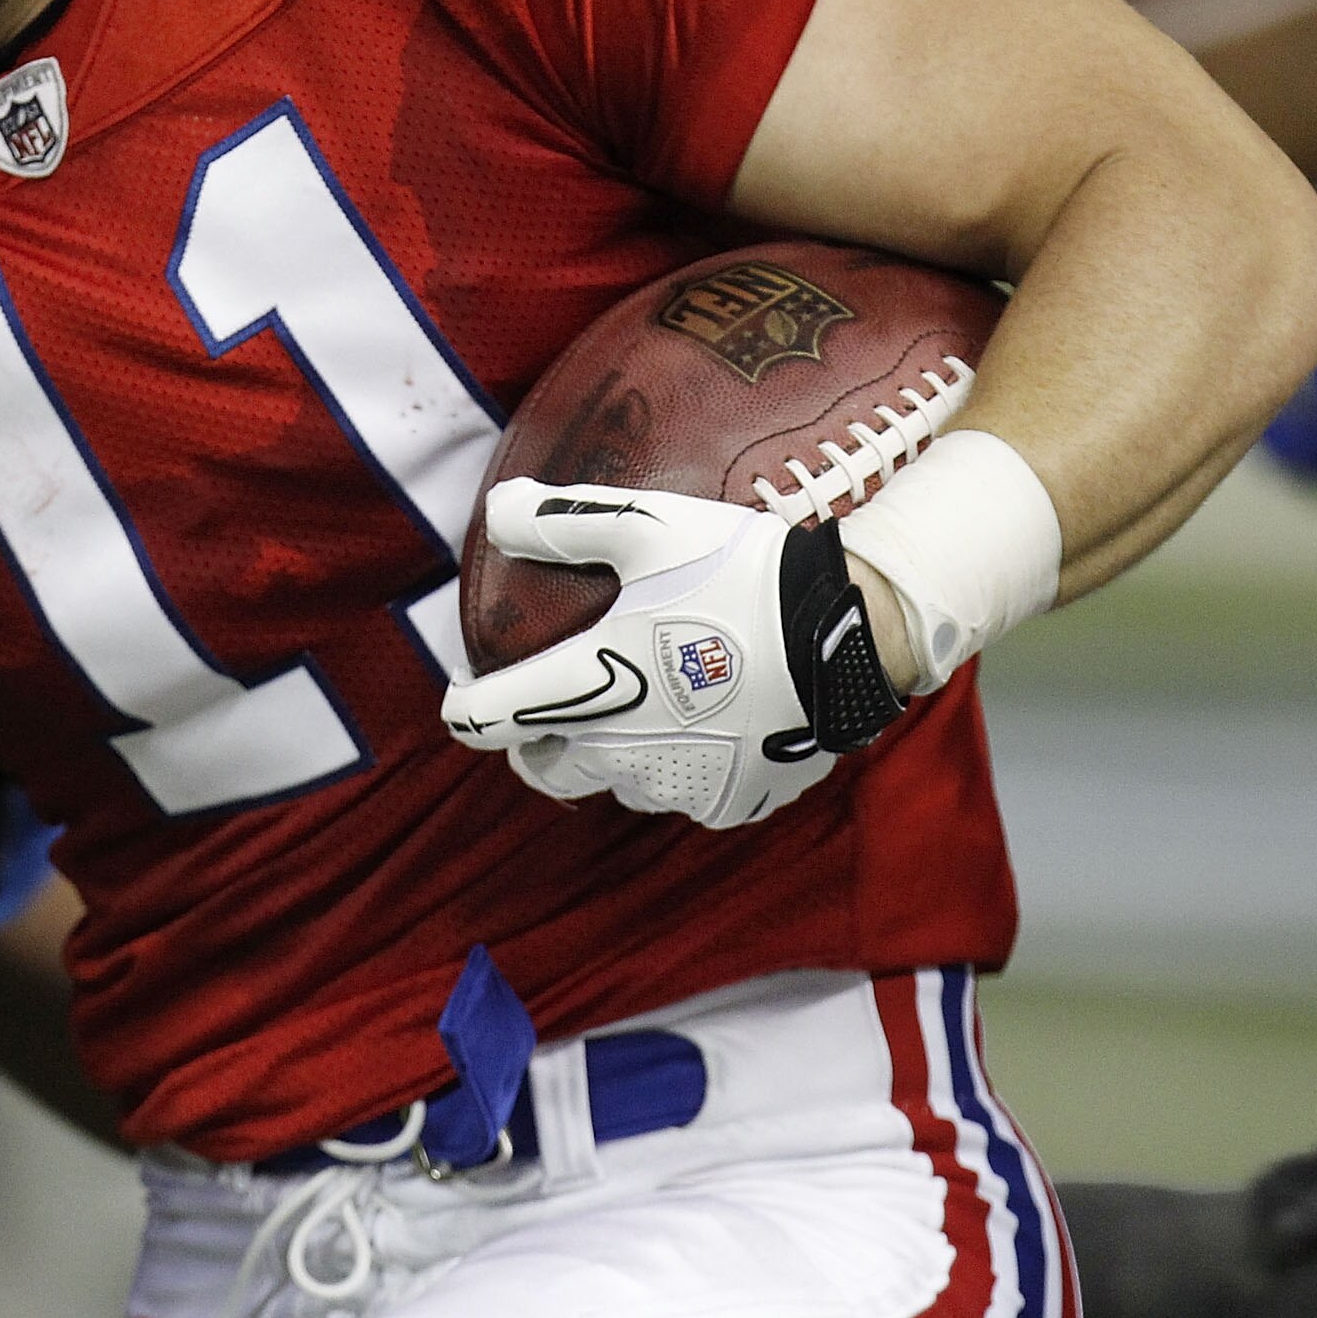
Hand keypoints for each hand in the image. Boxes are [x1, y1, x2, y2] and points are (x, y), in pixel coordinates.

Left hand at [439, 481, 901, 828]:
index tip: (470, 680)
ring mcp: (678, 787)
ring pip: (617, 782)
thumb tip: (494, 513)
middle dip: (538, 738)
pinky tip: (707, 720)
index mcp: (587, 688)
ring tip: (647, 698)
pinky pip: (685, 793)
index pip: (482, 720)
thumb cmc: (742, 574)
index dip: (465, 701)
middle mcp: (621, 753)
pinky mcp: (730, 803)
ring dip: (614, 751)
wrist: (851, 633)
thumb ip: (563, 522)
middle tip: (556, 698)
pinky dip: (683, 765)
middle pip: (545, 767)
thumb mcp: (649, 525)